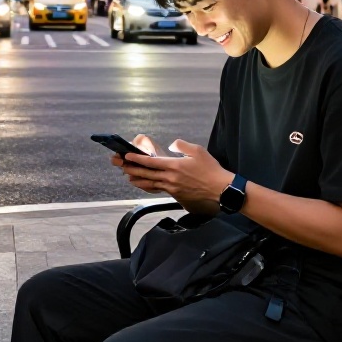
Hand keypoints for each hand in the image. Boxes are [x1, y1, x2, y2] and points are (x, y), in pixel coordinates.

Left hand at [111, 139, 231, 204]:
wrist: (220, 189)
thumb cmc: (211, 169)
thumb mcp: (197, 150)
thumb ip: (181, 145)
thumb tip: (171, 145)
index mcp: (174, 166)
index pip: (151, 162)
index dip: (137, 159)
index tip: (127, 156)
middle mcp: (170, 178)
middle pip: (146, 174)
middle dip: (131, 169)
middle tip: (121, 166)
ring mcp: (172, 188)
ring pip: (150, 184)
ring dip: (137, 180)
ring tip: (128, 177)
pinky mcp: (176, 196)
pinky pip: (159, 190)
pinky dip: (149, 187)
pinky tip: (144, 185)